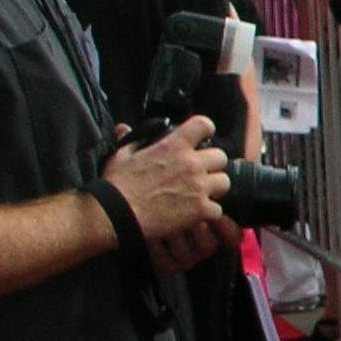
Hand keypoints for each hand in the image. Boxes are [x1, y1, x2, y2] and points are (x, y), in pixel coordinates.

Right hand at [103, 115, 228, 242]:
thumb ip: (131, 140)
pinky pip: (218, 209)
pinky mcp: (201, 209)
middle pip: (220, 157)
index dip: (205, 130)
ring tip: (199, 193)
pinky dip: (208, 212)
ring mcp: (199, 187)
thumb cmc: (117, 186)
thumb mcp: (121, 156)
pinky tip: (195, 213)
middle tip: (200, 173)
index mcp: (173, 147)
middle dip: (211, 164)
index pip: (204, 125)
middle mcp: (191, 164)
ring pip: (224, 182)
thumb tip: (124, 128)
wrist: (117, 214)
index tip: (202, 138)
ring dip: (214, 187)